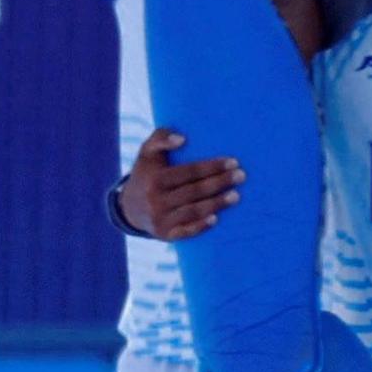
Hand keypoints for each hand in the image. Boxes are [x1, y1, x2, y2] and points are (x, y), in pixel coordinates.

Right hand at [123, 126, 241, 239]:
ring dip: (217, 204)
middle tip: (242, 176)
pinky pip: (185, 232)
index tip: (233, 162)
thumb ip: (161, 137)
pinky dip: (200, 226)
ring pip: (193, 211)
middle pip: (195, 191)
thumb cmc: (147, 173)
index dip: (212, 167)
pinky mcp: (164, 234)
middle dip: (220, 183)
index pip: (190, 171)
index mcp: (155, 179)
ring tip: (237, 196)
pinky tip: (216, 219)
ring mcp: (160, 219)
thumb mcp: (147, 151)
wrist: (129, 207)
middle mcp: (156, 200)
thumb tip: (182, 139)